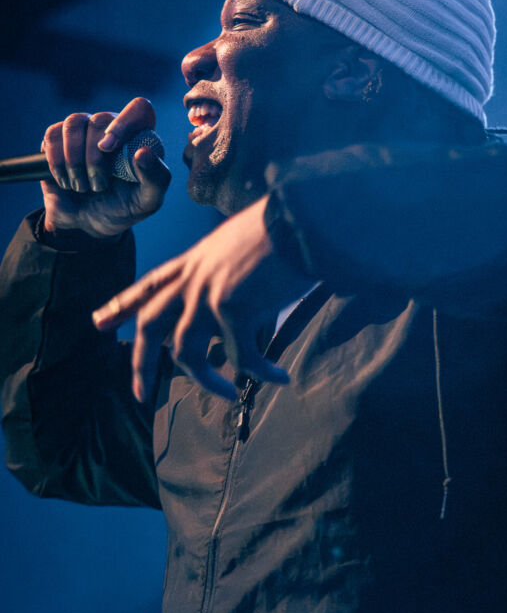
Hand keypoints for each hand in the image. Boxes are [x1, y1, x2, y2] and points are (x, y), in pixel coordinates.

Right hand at [41, 97, 170, 238]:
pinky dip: (57, 162)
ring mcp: (83, 130)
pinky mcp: (57, 139)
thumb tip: (143, 153)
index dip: (123, 124)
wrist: (88, 223)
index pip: (139, 109)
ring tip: (82, 187)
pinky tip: (66, 181)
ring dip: (75, 160)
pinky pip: (52, 136)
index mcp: (139, 136)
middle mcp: (112, 127)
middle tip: (99, 186)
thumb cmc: (123, 207)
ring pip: (74, 123)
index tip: (109, 149)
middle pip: (101, 119)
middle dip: (95, 158)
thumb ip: (156, 177)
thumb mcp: (148, 200)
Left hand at [91, 196, 312, 400]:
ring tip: (228, 394)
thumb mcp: (239, 247)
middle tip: (140, 394)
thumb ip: (226, 276)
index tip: (99, 322)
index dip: (122, 305)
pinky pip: (242, 357)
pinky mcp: (233, 309)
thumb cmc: (284, 229)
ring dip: (209, 382)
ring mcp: (208, 294)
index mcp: (194, 260)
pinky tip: (279, 377)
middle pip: (151, 326)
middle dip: (140, 364)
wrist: (300, 218)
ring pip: (187, 353)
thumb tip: (236, 313)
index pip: (149, 285)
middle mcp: (193, 279)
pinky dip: (261, 372)